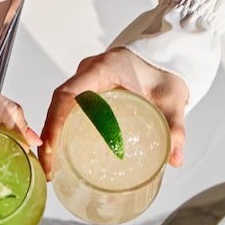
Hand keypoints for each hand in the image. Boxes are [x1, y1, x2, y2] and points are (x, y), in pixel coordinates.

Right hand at [41, 47, 188, 175]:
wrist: (166, 57)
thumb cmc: (165, 71)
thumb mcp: (171, 100)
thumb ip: (174, 128)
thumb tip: (175, 159)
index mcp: (103, 69)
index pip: (68, 93)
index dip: (55, 120)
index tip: (51, 147)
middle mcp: (89, 73)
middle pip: (58, 103)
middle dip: (49, 135)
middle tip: (49, 167)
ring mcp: (87, 80)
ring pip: (60, 106)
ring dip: (52, 134)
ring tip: (51, 165)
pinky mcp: (90, 90)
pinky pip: (69, 107)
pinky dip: (61, 128)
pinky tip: (61, 152)